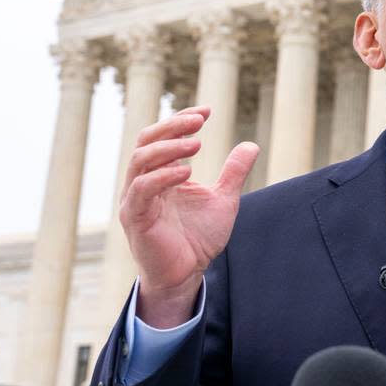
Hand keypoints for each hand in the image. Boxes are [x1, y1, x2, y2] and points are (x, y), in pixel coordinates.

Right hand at [119, 106, 258, 326]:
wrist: (186, 275)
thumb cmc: (198, 238)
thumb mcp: (223, 200)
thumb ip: (233, 173)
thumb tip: (251, 145)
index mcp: (161, 174)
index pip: (163, 136)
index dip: (181, 119)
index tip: (207, 111)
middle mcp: (143, 182)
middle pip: (146, 141)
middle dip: (172, 126)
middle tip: (199, 120)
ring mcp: (135, 199)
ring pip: (140, 160)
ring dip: (168, 147)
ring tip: (197, 145)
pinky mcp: (134, 218)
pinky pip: (141, 190)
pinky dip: (161, 176)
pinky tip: (185, 171)